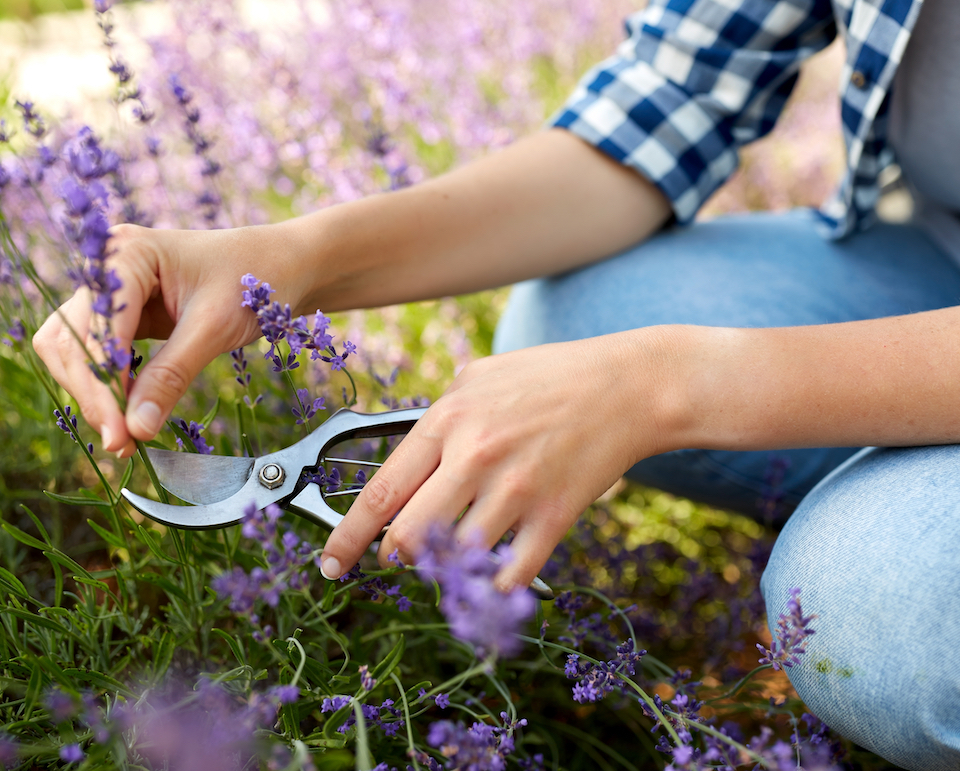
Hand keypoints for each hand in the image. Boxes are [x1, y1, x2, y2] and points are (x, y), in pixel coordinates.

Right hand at [32, 223, 308, 457]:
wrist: (283, 266)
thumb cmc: (255, 281)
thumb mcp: (215, 328)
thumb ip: (171, 376)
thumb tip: (135, 430)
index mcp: (127, 253)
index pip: (95, 328)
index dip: (102, 384)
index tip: (119, 434)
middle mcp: (107, 267)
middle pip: (71, 341)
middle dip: (93, 395)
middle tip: (121, 444)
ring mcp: (111, 291)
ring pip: (75, 352)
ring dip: (94, 395)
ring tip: (126, 438)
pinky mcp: (123, 315)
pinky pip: (99, 356)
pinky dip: (109, 388)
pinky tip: (130, 417)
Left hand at [319, 329, 669, 589]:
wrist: (629, 386)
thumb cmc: (552, 377)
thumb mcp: (480, 375)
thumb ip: (438, 416)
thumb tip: (404, 460)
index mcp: (448, 421)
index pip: (381, 492)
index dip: (347, 536)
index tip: (331, 564)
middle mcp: (474, 457)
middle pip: (409, 536)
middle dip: (397, 556)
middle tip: (403, 555)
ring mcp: (515, 490)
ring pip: (456, 560)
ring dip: (449, 569)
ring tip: (458, 553)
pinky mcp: (554, 516)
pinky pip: (509, 575)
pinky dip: (495, 584)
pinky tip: (497, 572)